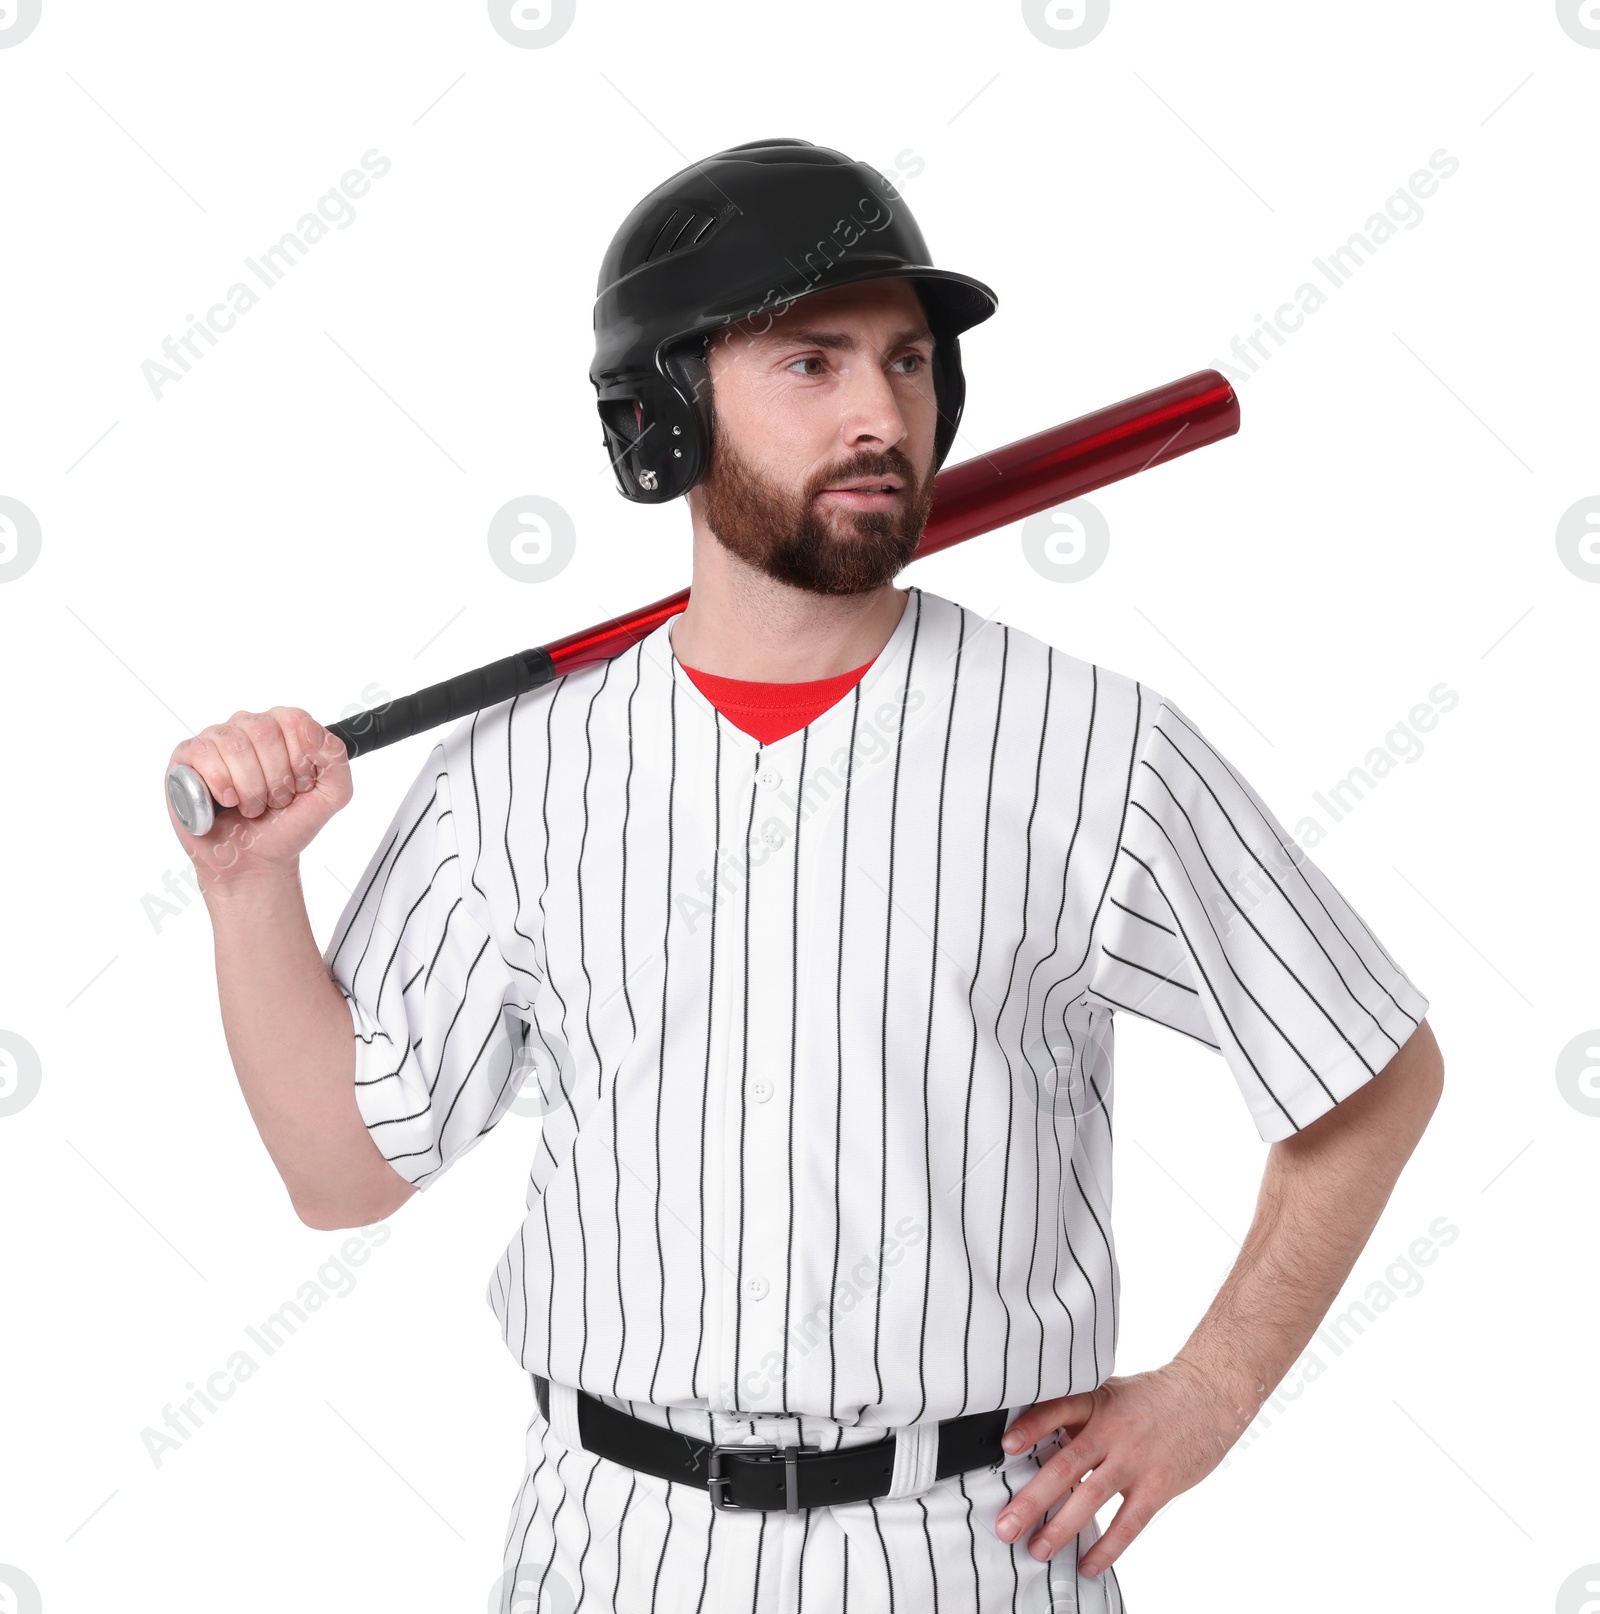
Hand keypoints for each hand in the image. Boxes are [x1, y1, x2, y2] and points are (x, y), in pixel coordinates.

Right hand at [166, 707, 350, 883]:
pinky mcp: (187, 757)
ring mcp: (216, 739)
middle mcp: (249, 725)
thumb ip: (336, 758)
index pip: (293, 720)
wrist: (255, 861)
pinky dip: (220, 785)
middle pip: (263, 731)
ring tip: (250, 805)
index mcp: (284, 728)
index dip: (298, 759)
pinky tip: (226, 802)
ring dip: (249, 787)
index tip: (298, 786)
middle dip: (274, 779)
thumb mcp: (331, 795)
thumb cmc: (287, 824)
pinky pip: (203, 754)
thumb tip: (312, 728)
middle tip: (273, 801)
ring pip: (235, 745)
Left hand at [994, 1359, 1238, 1576]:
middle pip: (1065, 1465)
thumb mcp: (1112, 1392)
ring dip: (1061, 1528)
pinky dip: (1106, 1547)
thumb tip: (1040, 1441)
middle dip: (1032, 1500)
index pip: (1056, 1409)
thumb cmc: (1153, 1398)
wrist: (1207, 1396)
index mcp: (1096, 1402)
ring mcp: (1135, 1459)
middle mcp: (1112, 1430)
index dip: (1030, 1427)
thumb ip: (1080, 1413)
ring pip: (1091, 1496)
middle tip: (1005, 1526)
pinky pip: (1128, 1523)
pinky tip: (1088, 1564)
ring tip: (1037, 1550)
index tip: (1005, 1447)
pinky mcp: (1158, 1484)